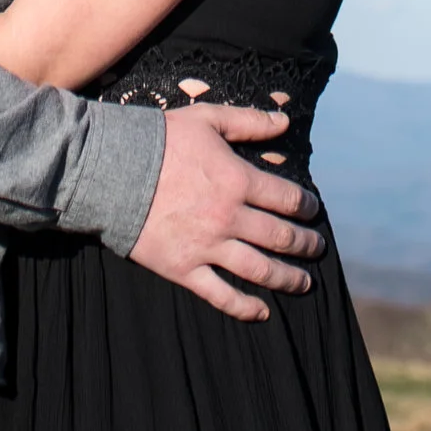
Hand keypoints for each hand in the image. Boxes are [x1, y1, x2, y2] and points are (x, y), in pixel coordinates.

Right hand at [128, 105, 324, 320]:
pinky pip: (221, 294)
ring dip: (287, 278)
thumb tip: (285, 121)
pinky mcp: (184, 269)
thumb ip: (249, 121)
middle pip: (279, 237)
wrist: (113, 171)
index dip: (305, 207)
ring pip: (259, 270)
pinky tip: (262, 311)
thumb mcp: (208, 119)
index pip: (286, 198)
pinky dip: (245, 307)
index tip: (313, 211)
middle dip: (305, 244)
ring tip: (304, 283)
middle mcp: (228, 217)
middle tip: (317, 248)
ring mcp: (207, 247)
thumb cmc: (161, 141)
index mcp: (237, 180)